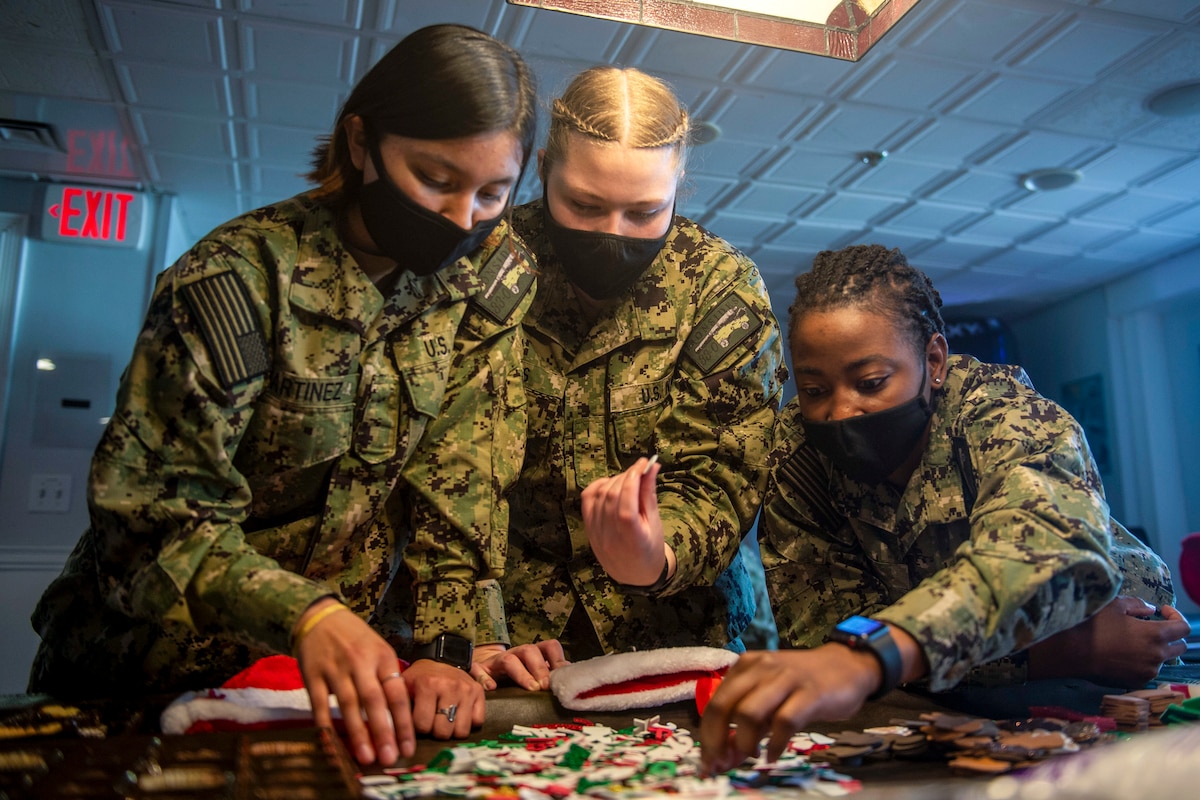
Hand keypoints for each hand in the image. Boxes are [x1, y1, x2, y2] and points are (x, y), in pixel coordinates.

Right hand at [294, 599, 413, 765]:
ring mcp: (336, 668)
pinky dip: (325, 722)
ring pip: (349, 704)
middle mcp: (361, 662)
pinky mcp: (313, 674)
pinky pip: (319, 702)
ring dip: (358, 733)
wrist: (320, 617)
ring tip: (366, 756)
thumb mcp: (379, 650)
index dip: (403, 722)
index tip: (408, 747)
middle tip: (389, 758)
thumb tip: (400, 718)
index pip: (396, 693)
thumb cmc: (355, 638)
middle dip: (383, 731)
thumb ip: (388, 679)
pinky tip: (332, 741)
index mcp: (382, 657)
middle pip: (374, 700)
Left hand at [401, 660, 485, 738]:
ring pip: (461, 731)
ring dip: (452, 729)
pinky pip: (477, 722)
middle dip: (435, 731)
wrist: (443, 658)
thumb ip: (398, 706)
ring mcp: (467, 690)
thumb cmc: (421, 677)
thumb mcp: (405, 685)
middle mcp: (450, 687)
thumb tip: (394, 733)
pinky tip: (459, 714)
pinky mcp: (479, 693)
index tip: (417, 719)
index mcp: (428, 684)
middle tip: (432, 720)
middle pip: (443, 732)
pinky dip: (468, 722)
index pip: (422, 726)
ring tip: (445, 719)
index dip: (418, 727)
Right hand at [472, 641, 569, 690]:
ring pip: (508, 659)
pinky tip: (492, 688)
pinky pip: (479, 670)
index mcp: (533, 653)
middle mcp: (517, 653)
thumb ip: (551, 675)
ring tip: (530, 688)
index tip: (563, 677)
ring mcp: (498, 660)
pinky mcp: (480, 669)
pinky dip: (484, 678)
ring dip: (521, 673)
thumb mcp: (535, 673)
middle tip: (546, 686)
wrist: (486, 670)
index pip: (549, 646)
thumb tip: (572, 681)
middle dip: (540, 668)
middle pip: (529, 651)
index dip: (557, 660)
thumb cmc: (516, 674)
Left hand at [581, 456, 670, 585]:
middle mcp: (609, 535)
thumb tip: (651, 467)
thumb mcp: (655, 523)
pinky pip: (587, 500)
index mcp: (630, 536)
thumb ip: (649, 494)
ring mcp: (596, 533)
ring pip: (599, 494)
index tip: (644, 463)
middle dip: (626, 475)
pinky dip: (598, 487)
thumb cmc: (650, 549)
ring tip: (628, 479)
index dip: (634, 476)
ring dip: (614, 480)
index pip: (626, 499)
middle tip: (639, 470)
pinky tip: (610, 486)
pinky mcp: (588, 530)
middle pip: (612, 494)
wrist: (635, 575)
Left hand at [698, 645, 882, 774]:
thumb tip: (726, 756)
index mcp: (746, 667)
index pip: (715, 702)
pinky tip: (773, 756)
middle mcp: (760, 668)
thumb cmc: (804, 684)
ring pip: (748, 714)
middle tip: (722, 765)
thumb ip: (749, 722)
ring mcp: (785, 678)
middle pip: (723, 706)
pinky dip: (774, 745)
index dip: (707, 736)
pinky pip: (784, 722)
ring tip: (752, 757)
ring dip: (744, 743)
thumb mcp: (771, 697)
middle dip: (716, 741)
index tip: (709, 762)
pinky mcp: (810, 693)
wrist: (848, 665)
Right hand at [1029, 596, 1190, 687]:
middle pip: (1180, 646)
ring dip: (1156, 649)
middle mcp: (1157, 655)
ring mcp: (1148, 671)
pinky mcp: (1137, 681)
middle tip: (1153, 627)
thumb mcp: (1114, 605)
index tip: (1162, 611)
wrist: (1074, 652)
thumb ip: (1138, 604)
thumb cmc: (1093, 625)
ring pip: (1164, 659)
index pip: (1184, 627)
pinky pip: (1149, 670)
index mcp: (1156, 635)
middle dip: (1171, 635)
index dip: (1176, 616)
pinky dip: (1144, 661)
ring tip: (1136, 641)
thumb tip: (1150, 610)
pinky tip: (1126, 654)